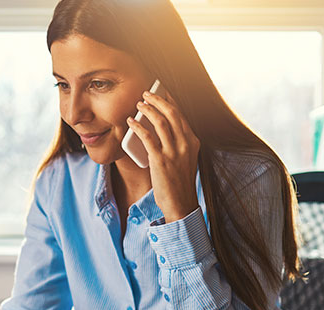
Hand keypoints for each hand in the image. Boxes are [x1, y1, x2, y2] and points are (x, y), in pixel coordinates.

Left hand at [126, 89, 200, 222]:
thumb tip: (159, 127)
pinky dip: (138, 126)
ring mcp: (174, 152)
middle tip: (147, 93)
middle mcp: (186, 144)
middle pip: (172, 113)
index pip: (181, 115)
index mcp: (193, 142)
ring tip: (138, 103)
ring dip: (148, 109)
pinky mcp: (161, 160)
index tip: (161, 92)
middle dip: (158, 100)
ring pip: (161, 122)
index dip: (170, 101)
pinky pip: (148, 137)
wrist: (181, 204)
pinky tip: (130, 122)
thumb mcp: (185, 159)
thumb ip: (177, 143)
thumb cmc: (179, 182)